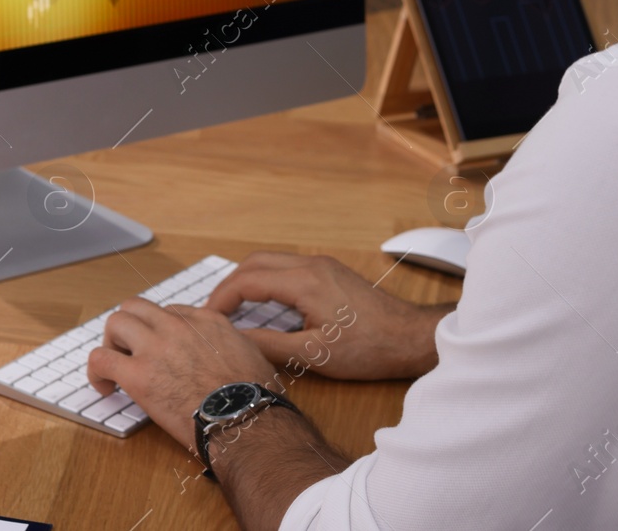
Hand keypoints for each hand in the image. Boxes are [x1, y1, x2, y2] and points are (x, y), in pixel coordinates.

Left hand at [87, 297, 276, 451]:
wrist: (244, 419)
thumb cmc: (253, 396)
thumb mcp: (251, 352)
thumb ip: (231, 343)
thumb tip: (227, 350)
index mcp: (206, 320)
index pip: (170, 312)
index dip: (160, 331)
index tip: (160, 350)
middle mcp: (178, 326)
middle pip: (138, 307)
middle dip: (130, 328)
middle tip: (131, 353)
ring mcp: (156, 346)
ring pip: (116, 322)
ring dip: (112, 344)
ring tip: (116, 368)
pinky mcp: (137, 374)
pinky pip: (100, 358)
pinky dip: (96, 372)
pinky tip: (105, 388)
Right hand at [207, 252, 452, 381]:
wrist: (410, 337)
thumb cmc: (368, 348)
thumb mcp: (315, 355)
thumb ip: (271, 346)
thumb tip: (236, 341)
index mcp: (304, 281)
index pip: (247, 280)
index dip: (221, 299)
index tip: (207, 319)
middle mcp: (311, 265)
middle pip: (255, 263)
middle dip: (229, 285)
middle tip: (214, 313)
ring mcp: (322, 265)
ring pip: (271, 262)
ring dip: (248, 281)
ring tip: (232, 310)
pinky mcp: (330, 272)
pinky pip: (287, 268)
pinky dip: (266, 281)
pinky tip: (263, 305)